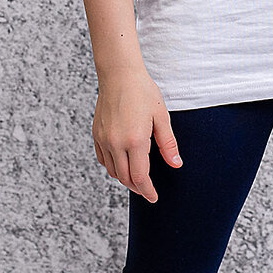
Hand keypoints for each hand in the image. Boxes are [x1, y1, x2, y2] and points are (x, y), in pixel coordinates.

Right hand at [92, 68, 181, 202]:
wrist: (119, 74)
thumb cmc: (143, 92)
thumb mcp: (161, 117)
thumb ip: (168, 144)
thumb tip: (176, 164)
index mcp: (135, 140)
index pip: (140, 177)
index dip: (148, 191)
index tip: (154, 197)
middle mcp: (116, 143)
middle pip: (125, 178)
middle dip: (138, 188)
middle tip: (148, 190)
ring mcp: (104, 139)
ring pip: (112, 170)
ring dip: (124, 178)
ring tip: (136, 177)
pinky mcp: (96, 133)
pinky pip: (103, 159)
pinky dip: (112, 166)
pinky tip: (122, 163)